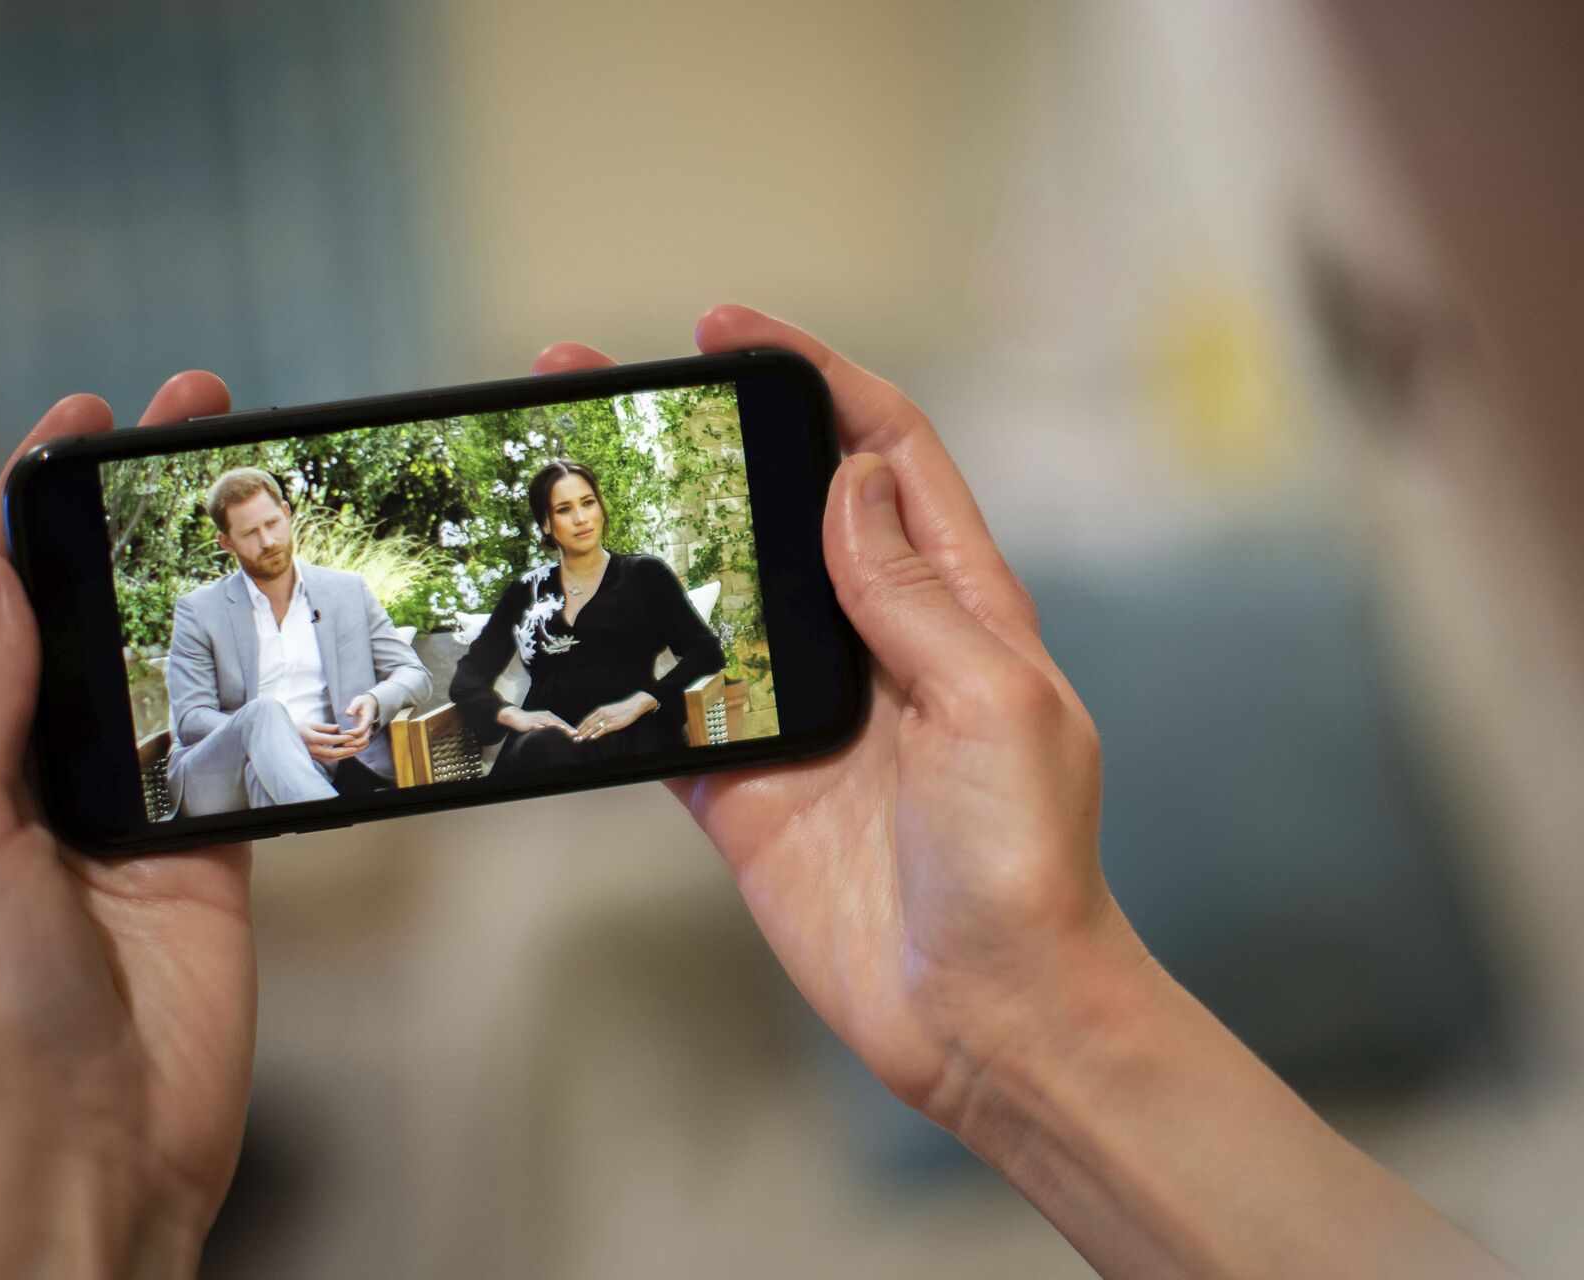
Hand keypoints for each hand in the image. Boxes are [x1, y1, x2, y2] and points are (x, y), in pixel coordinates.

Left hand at [0, 373, 255, 1278]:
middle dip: (131, 508)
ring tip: (255, 490)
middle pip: (83, 601)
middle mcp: (28, 762)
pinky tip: (291, 610)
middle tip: (195, 415)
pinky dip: (262, 666)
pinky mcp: (206, 830)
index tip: (83, 417)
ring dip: (204, 569)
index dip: (27, 496)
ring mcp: (123, 795)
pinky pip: (235, 727)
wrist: (105, 1128)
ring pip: (165, 652)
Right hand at [298, 719, 361, 762]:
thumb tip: (339, 727)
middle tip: (355, 748)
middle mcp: (312, 749)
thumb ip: (325, 727)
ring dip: (343, 756)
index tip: (351, 736)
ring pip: (330, 759)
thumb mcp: (311, 724)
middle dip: (344, 751)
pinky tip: (345, 754)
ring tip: (354, 751)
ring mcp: (312, 755)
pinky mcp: (314, 759)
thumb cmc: (299, 728)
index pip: (329, 740)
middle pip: (331, 753)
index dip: (341, 739)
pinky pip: (327, 760)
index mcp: (311, 738)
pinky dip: (337, 758)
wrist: (285, 738)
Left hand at [342, 693, 378, 748]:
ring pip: (364, 745)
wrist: (371, 704)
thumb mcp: (358, 701)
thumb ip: (353, 707)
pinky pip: (362, 745)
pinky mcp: (364, 735)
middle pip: (364, 740)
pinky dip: (356, 748)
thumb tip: (348, 713)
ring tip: (343, 747)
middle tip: (341, 743)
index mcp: (367, 720)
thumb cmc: (363, 702)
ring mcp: (367, 732)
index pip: (361, 730)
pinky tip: (346, 747)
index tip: (342, 733)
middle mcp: (369, 728)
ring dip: (354, 748)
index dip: (352, 733)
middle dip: (353, 743)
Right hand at [497, 706, 579, 737]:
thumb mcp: (541, 722)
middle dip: (567, 728)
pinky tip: (547, 731)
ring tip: (565, 731)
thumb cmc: (530, 721)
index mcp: (549, 716)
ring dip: (558, 727)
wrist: (515, 717)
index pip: (561, 722)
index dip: (569, 727)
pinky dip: (543, 728)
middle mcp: (545, 716)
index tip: (577, 733)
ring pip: (550, 723)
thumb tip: (560, 732)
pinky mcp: (531, 722)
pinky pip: (538, 725)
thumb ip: (550, 726)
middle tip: (575, 733)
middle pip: (558, 722)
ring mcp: (538, 719)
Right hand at [532, 307, 1505, 1278]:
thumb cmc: (1028, 862)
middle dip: (700, 439)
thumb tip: (849, 481)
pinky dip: (615, 669)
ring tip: (555, 477)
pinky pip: (669, 707)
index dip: (814, 378)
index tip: (730, 329)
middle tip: (603, 379)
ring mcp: (804, 713)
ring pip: (709, 596)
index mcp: (958, 604)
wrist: (988, 1017)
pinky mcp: (748, 787)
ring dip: (640, 538)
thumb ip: (915, 594)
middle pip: (778, 508)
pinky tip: (557, 621)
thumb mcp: (996, 704)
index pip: (883, 453)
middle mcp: (877, 643)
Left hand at [573, 692, 657, 740]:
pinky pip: (603, 729)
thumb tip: (596, 724)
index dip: (580, 726)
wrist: (633, 705)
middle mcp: (602, 714)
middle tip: (574, 738)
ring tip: (579, 739)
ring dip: (586, 734)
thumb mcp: (610, 711)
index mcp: (600, 710)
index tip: (575, 732)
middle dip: (580, 732)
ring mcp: (608, 718)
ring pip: (594, 727)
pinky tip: (592, 737)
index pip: (587, 719)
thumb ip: (602, 716)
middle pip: (588, 724)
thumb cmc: (622, 709)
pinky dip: (597, 733)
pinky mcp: (614, 723)